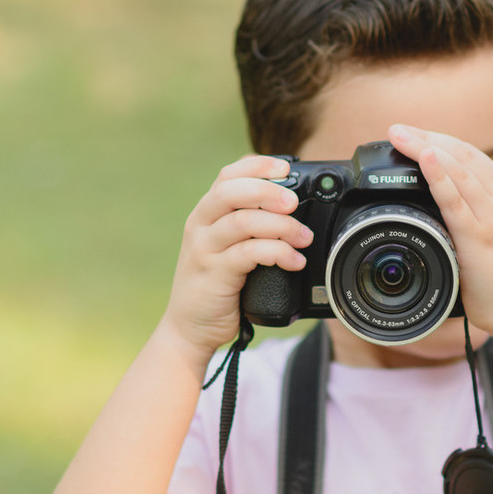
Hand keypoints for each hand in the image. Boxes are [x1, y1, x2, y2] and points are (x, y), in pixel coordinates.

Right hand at [160, 155, 313, 362]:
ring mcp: (205, 250)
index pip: (227, 175)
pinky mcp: (214, 274)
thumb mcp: (230, 247)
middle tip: (294, 202)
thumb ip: (252, 226)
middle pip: (231, 191)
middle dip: (267, 191)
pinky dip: (277, 253)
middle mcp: (201, 226)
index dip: (256, 165)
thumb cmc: (217, 285)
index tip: (286, 167)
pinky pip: (247, 254)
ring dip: (280, 226)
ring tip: (303, 238)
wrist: (189, 328)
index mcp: (207, 214)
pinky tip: (294, 260)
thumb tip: (295, 209)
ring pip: (241, 222)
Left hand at [387, 124, 492, 337]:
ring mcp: (492, 215)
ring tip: (400, 136)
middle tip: (396, 130)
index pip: (469, 154)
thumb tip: (445, 195)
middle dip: (426, 137)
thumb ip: (474, 209)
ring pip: (457, 169)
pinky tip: (426, 158)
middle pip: (461, 154)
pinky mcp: (480, 235)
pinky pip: (455, 199)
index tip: (411, 133)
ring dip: (425, 147)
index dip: (438, 139)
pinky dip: (439, 176)